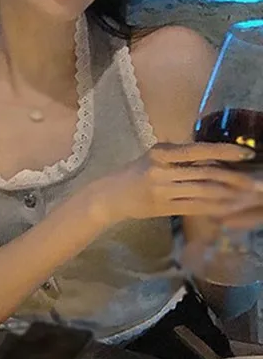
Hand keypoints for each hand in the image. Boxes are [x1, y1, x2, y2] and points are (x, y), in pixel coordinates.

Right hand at [91, 142, 262, 226]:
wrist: (110, 196)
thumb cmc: (135, 173)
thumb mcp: (154, 157)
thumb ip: (180, 155)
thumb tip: (216, 155)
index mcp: (161, 153)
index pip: (198, 150)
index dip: (224, 151)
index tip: (246, 154)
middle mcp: (161, 170)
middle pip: (205, 173)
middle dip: (235, 178)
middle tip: (256, 183)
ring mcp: (162, 190)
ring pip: (204, 191)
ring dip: (230, 195)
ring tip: (248, 196)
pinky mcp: (163, 207)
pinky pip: (196, 207)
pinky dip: (216, 208)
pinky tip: (230, 208)